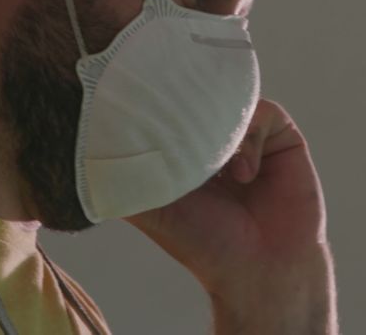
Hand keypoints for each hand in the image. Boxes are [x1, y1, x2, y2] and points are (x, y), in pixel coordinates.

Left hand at [122, 98, 328, 294]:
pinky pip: (264, 112)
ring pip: (231, 100)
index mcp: (183, 149)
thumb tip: (85, 150)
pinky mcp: (280, 135)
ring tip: (216, 162)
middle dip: (189, 104)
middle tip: (178, 116)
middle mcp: (215, 138)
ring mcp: (248, 135)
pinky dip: (252, 139)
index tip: (147, 99)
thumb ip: (126, 178)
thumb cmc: (204, 244)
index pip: (168, 108)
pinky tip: (244, 175)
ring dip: (221, 126)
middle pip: (200, 95)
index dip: (158, 102)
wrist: (262, 269)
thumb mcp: (152, 207)